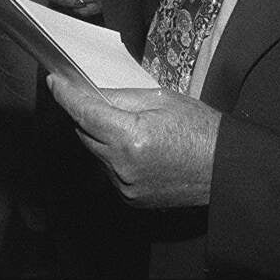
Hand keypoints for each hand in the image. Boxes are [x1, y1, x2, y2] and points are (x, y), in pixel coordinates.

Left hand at [47, 75, 218, 208]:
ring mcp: (125, 185)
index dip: (65, 95)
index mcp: (131, 137)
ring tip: (127, 124)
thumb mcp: (160, 99)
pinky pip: (109, 170)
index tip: (54, 81)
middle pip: (85, 133)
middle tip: (94, 97)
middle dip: (86, 114)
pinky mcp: (131, 198)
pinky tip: (135, 146)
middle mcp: (123, 165)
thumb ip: (120, 97)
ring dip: (100, 136)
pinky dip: (113, 155)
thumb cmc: (199, 128)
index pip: (84, 112)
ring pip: (96, 152)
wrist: (225, 167)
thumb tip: (91, 92)